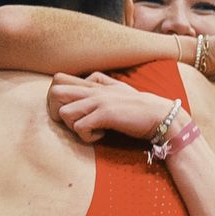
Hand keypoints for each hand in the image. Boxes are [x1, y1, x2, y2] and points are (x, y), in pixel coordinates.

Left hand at [48, 73, 172, 143]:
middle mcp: (93, 90)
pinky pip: (80, 128)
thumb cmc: (139, 106)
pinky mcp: (105, 115)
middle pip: (54, 91)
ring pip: (64, 112)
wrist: (160, 115)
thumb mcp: (118, 88)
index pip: (58, 79)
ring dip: (73, 126)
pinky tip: (101, 135)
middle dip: (56, 111)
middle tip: (74, 122)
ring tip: (90, 129)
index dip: (56, 98)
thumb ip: (101, 81)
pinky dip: (87, 137)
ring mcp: (98, 101)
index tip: (71, 111)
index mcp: (93, 84)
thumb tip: (89, 78)